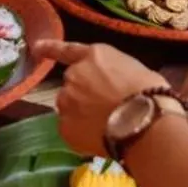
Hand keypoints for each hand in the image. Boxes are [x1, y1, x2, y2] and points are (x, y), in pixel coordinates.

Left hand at [35, 39, 168, 157]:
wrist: (144, 121)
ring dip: (82, 115)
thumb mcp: (135, 71)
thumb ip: (116, 75)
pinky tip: (100, 139)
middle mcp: (74, 76)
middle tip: (106, 109)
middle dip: (83, 95)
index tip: (36, 47)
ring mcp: (67, 102)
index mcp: (94, 56)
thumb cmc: (150, 93)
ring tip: (106, 126)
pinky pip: (71, 131)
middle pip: (72, 86)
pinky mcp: (65, 127)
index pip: (67, 50)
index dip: (51, 48)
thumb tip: (117, 88)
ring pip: (70, 109)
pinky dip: (82, 135)